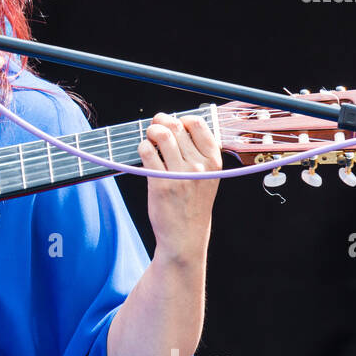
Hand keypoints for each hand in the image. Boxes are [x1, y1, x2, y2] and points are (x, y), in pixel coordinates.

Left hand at [136, 112, 221, 266]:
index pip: (197, 123)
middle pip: (175, 126)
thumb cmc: (193, 204)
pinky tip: (144, 152)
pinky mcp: (160, 183)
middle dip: (160, 122)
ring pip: (160, 135)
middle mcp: (198, 166)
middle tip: (154, 127)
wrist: (185, 236)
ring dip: (150, 132)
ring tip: (148, 138)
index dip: (181, 119)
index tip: (173, 124)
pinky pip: (147, 152)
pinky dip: (142, 147)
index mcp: (213, 161)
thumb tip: (176, 125)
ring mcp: (179, 175)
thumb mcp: (208, 177)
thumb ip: (198, 153)